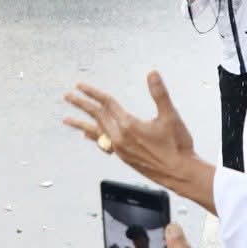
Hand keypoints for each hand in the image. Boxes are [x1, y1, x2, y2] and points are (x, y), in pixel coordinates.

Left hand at [63, 72, 216, 209]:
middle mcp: (120, 138)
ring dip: (81, 123)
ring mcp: (120, 149)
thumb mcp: (170, 116)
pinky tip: (87, 136)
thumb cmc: (177, 145)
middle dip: (81, 104)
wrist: (180, 173)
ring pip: (96, 131)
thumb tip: (152, 73)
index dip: (93, 92)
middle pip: (97, 116)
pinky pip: (103, 143)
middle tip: (67, 96)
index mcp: (129, 126)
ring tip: (66, 119)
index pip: (106, 104)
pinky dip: (93, 137)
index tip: (80, 85)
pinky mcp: (123, 157)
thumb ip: (159, 93)